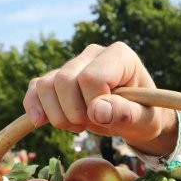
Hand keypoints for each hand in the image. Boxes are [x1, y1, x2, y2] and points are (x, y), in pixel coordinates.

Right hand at [22, 42, 176, 155]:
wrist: (137, 119)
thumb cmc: (145, 116)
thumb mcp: (144, 120)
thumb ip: (126, 113)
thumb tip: (97, 111)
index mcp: (119, 56)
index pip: (91, 77)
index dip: (94, 104)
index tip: (108, 118)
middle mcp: (93, 54)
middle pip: (64, 80)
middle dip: (75, 112)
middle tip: (93, 125)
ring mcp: (73, 65)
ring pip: (45, 85)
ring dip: (58, 115)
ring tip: (79, 126)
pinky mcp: (57, 80)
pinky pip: (35, 89)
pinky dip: (34, 107)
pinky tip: (40, 122)